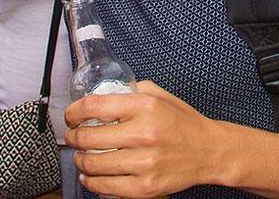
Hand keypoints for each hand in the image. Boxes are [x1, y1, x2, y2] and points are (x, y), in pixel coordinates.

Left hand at [65, 81, 224, 197]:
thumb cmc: (182, 122)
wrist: (208, 151)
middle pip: (88, 137)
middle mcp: (143, 133)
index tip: (70, 116)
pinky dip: (91, 181)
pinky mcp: (145, 187)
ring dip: (80, 160)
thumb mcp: (159, 95)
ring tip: (81, 156)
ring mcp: (144, 163)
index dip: (73, 112)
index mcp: (145, 106)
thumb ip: (131, 91)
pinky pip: (106, 187)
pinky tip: (90, 175)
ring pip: (93, 164)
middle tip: (72, 136)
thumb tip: (101, 94)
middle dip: (73, 137)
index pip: (94, 107)